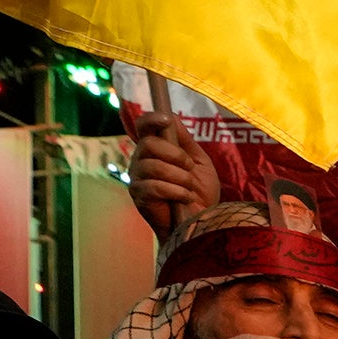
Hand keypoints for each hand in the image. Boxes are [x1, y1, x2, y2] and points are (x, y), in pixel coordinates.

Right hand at [123, 111, 218, 230]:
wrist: (200, 223)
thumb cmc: (200, 193)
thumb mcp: (198, 162)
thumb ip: (185, 140)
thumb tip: (171, 116)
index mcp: (154, 149)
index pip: (144, 126)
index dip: (152, 119)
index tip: (166, 120)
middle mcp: (141, 160)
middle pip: (148, 143)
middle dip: (175, 155)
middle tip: (189, 169)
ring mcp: (137, 178)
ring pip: (154, 165)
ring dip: (180, 177)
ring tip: (189, 188)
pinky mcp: (138, 195)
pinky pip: (155, 186)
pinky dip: (176, 191)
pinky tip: (184, 198)